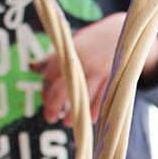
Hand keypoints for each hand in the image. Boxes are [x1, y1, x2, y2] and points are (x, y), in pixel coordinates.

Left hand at [35, 12, 157, 125]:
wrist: (126, 34)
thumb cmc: (94, 40)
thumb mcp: (73, 44)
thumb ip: (55, 57)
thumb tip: (31, 67)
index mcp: (69, 52)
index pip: (50, 75)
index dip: (45, 90)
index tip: (45, 100)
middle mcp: (83, 62)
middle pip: (63, 89)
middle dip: (54, 107)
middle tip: (50, 118)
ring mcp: (99, 72)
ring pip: (82, 99)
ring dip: (74, 114)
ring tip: (68, 123)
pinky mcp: (114, 80)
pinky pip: (102, 101)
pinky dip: (94, 112)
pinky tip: (88, 119)